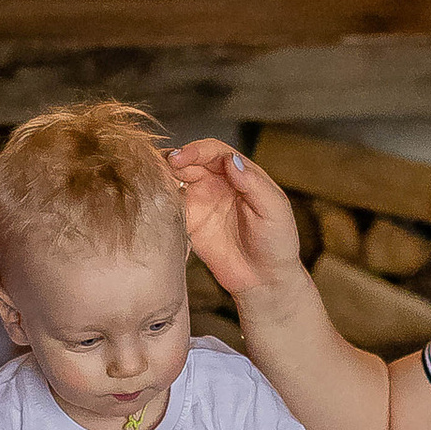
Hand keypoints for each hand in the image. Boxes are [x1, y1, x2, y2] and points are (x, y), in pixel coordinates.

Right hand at [169, 139, 308, 305]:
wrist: (265, 279)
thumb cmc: (277, 242)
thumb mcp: (274, 210)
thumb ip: (253, 184)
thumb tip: (231, 160)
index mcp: (241, 174)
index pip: (214, 151)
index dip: (196, 150)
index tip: (182, 157)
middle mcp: (219, 183)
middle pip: (191, 161)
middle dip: (175, 159)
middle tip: (162, 166)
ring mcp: (202, 201)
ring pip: (177, 179)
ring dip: (164, 174)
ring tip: (153, 177)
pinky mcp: (190, 222)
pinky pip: (171, 204)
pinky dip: (160, 197)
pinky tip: (153, 197)